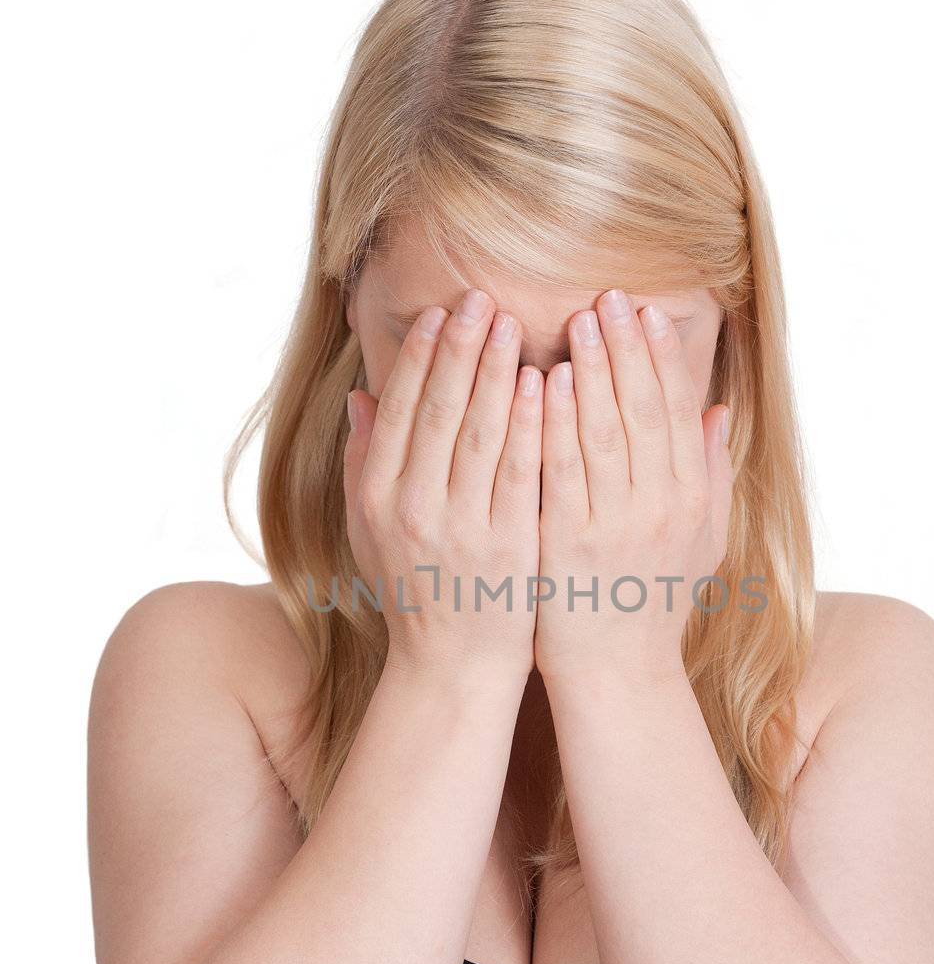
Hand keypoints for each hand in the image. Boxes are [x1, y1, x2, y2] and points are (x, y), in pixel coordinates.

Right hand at [345, 289, 543, 683]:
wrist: (454, 666)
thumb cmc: (415, 589)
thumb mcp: (369, 531)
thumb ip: (364, 462)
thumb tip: (362, 395)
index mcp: (377, 499)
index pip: (400, 410)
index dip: (420, 356)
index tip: (441, 313)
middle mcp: (413, 509)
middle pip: (437, 410)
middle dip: (459, 348)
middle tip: (480, 297)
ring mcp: (462, 527)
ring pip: (479, 432)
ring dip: (495, 371)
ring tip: (510, 322)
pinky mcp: (509, 544)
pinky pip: (519, 471)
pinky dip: (529, 423)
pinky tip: (542, 382)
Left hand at [533, 288, 732, 687]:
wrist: (614, 673)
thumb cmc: (650, 600)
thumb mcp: (699, 540)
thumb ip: (709, 473)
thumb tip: (718, 410)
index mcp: (691, 499)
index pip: (680, 412)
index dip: (665, 358)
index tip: (649, 311)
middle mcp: (660, 508)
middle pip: (646, 411)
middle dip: (629, 348)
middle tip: (610, 296)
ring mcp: (614, 526)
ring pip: (607, 433)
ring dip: (595, 371)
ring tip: (580, 320)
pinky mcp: (569, 545)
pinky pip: (562, 472)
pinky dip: (556, 424)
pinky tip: (547, 382)